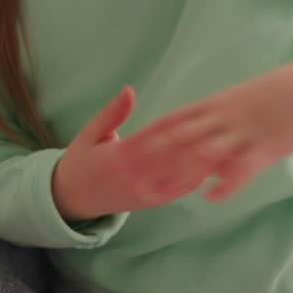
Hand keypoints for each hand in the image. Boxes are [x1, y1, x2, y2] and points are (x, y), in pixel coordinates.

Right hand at [52, 86, 217, 220]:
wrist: (72, 199)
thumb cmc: (82, 161)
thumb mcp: (89, 133)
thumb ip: (111, 113)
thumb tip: (129, 91)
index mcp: (117, 157)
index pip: (151, 137)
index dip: (172, 126)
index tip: (191, 114)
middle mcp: (133, 176)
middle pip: (169, 156)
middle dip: (192, 143)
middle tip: (215, 128)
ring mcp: (144, 192)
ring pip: (177, 175)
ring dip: (200, 161)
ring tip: (220, 145)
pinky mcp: (150, 202)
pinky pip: (177, 191)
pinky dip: (194, 179)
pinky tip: (211, 167)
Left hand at [126, 54, 292, 202]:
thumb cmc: (282, 94)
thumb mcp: (243, 101)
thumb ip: (221, 117)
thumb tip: (206, 128)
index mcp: (215, 105)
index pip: (172, 119)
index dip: (147, 134)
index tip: (122, 146)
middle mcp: (222, 117)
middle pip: (179, 137)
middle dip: (151, 157)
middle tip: (125, 174)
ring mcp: (243, 132)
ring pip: (204, 153)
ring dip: (180, 173)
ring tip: (159, 193)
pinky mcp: (266, 146)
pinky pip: (242, 166)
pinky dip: (225, 182)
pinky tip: (211, 197)